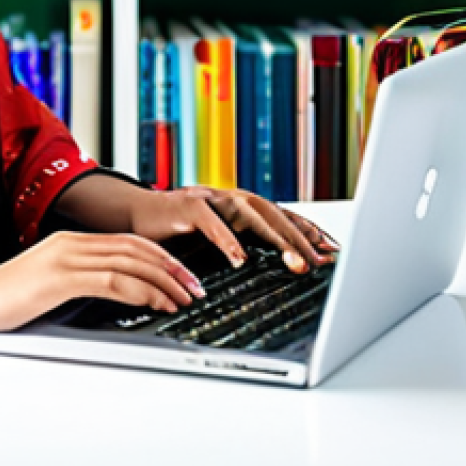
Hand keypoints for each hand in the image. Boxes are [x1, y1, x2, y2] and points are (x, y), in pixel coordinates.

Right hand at [0, 230, 206, 336]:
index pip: (125, 242)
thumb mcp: (46, 288)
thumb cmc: (1, 304)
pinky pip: (112, 280)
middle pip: (134, 247)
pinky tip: (156, 302)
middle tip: (196, 284)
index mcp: (68, 243)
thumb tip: (110, 296)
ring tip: (184, 297)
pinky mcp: (59, 277)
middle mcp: (70, 243)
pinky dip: (141, 290)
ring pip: (129, 261)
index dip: (159, 256)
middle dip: (171, 265)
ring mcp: (64, 258)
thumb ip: (75, 284)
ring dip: (163, 280)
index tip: (181, 274)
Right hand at [130, 186, 339, 273]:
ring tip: (296, 262)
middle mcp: (227, 198)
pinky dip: (227, 239)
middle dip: (300, 236)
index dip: (307, 230)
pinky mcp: (184, 205)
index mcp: (236, 208)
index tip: (333, 249)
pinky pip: (210, 220)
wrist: (132, 217)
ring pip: (250, 212)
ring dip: (276, 237)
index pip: (279, 215)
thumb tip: (275, 267)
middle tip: (323, 260)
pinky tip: (240, 258)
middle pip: (271, 212)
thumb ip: (240, 250)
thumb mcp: (212, 244)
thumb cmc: (173, 233)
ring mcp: (207, 198)